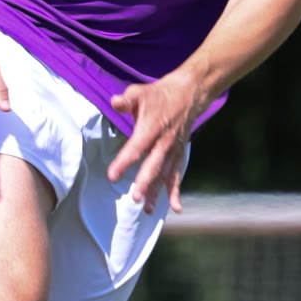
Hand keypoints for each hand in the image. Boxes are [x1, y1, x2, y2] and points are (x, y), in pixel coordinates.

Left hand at [107, 70, 201, 214]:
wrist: (189, 94)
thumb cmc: (159, 95)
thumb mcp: (140, 92)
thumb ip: (126, 100)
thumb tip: (114, 102)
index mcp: (152, 126)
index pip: (137, 146)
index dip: (124, 161)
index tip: (112, 175)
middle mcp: (164, 141)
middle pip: (154, 164)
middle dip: (145, 181)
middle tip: (136, 197)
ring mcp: (173, 150)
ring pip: (164, 174)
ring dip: (157, 191)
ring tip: (148, 209)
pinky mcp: (178, 155)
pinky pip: (176, 175)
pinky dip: (176, 191)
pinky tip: (176, 208)